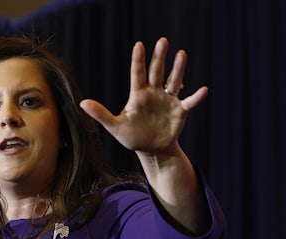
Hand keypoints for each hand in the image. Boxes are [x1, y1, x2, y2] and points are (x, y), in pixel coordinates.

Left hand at [79, 37, 207, 155]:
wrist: (150, 149)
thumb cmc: (131, 136)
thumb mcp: (115, 127)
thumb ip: (100, 114)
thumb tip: (82, 103)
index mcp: (138, 95)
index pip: (137, 74)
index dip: (138, 60)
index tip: (139, 45)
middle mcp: (154, 93)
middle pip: (157, 72)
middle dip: (159, 58)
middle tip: (162, 41)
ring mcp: (168, 100)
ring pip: (174, 81)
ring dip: (178, 69)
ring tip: (181, 54)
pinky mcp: (180, 110)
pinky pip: (189, 102)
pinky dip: (196, 97)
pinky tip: (203, 90)